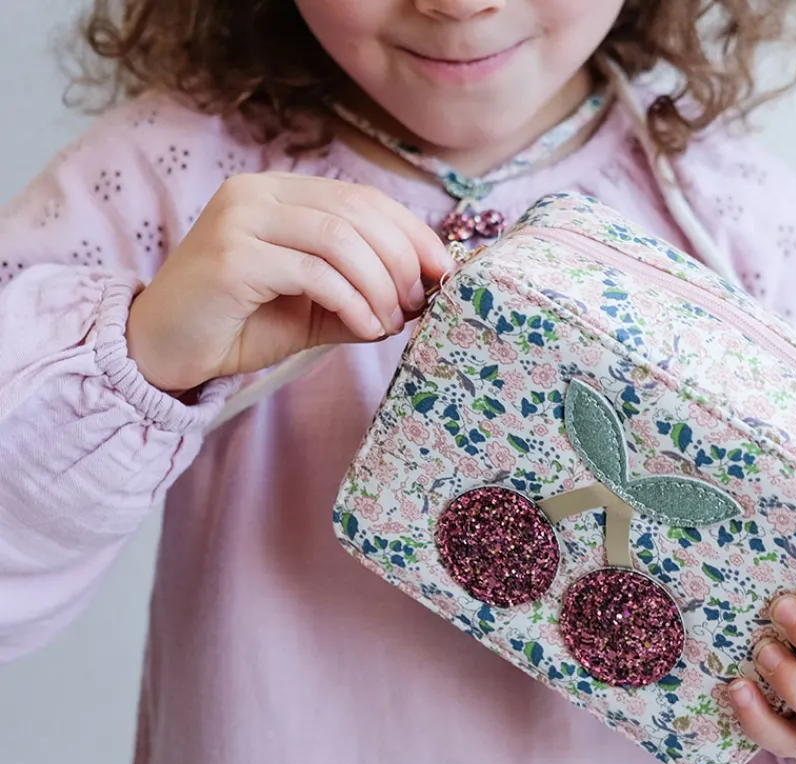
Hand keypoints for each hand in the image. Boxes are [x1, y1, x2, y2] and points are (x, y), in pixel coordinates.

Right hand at [125, 173, 454, 391]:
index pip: (363, 199)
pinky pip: (314, 272)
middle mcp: (259, 193)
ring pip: (341, 240)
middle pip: (359, 214)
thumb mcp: (315, 307)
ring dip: (380, 287)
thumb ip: (361, 292)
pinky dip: (352, 302)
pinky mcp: (232, 257)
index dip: (412, 233)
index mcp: (281, 194)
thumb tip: (423, 294)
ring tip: (390, 323)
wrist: (164, 350)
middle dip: (402, 262)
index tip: (442, 272)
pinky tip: (365, 329)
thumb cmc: (240, 325)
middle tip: (417, 306)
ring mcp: (241, 219)